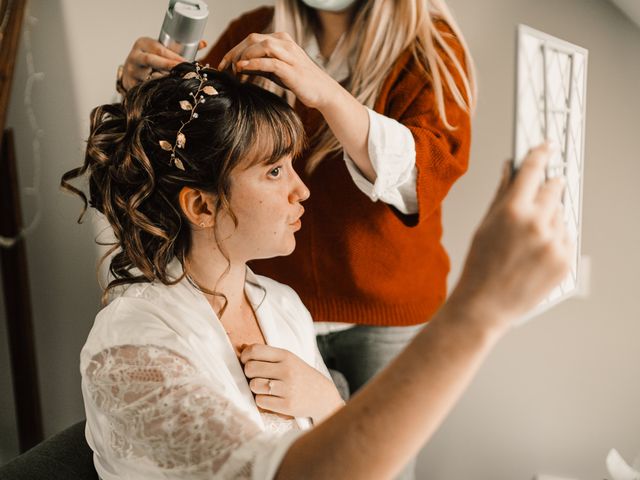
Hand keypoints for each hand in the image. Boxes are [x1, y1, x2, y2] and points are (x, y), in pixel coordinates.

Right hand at [120, 37, 207, 90]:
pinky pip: (146, 88)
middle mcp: (135, 56)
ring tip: (177, 84)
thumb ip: (182, 48)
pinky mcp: (130, 84)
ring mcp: (131, 71)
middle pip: (151, 60)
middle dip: (169, 66)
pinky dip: (157, 91)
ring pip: (149, 77)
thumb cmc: (152, 59)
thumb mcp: (163, 50)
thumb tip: (204, 44)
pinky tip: (166, 93)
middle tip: (184, 71)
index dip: (174, 56)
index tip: (187, 62)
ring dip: (164, 81)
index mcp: (143, 43)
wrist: (131, 70)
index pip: (160, 49)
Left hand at [218, 32, 338, 108]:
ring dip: (243, 56)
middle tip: (224, 67)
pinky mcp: (291, 68)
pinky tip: (243, 69)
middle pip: (253, 39)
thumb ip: (260, 65)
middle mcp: (285, 43)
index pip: (252, 39)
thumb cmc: (301, 81)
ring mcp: (289, 54)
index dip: (234, 50)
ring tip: (234, 69)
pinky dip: (254, 63)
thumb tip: (240, 65)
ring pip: (261, 45)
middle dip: (235, 52)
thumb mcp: (277, 71)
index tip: (223, 64)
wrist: (323, 92)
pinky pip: (270, 61)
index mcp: (281, 40)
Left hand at [240, 344, 344, 423]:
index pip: (255, 350)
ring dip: (255, 388)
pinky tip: (270, 399)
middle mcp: (287, 370)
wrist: (322, 396)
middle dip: (248, 373)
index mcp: (286, 356)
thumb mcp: (289, 360)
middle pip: (250, 368)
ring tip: (264, 388)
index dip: (245, 356)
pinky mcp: (287, 405)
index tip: (245, 361)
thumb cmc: (300, 376)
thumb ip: (268, 355)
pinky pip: (260, 401)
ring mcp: (287, 388)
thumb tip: (242, 348)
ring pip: (254, 385)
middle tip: (255, 376)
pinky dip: (261, 401)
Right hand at [449, 143, 573, 329]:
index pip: (533, 170)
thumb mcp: (485, 225)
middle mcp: (537, 224)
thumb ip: (502, 194)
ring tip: (527, 240)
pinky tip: (535, 253)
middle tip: (536, 198)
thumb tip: (510, 168)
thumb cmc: (479, 266)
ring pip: (561, 214)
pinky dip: (554, 239)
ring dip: (549, 218)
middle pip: (554, 188)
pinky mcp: (565, 260)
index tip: (546, 146)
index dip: (540, 154)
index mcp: (512, 211)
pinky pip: (566, 237)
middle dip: (547, 188)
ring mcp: (554, 243)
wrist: (485, 305)